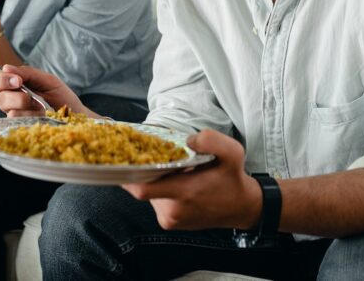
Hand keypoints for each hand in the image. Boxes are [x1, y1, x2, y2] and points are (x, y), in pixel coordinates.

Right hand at [0, 64, 89, 117]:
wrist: (77, 117)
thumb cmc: (62, 97)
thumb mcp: (48, 81)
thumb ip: (28, 74)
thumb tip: (6, 67)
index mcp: (16, 87)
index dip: (1, 79)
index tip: (18, 81)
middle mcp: (13, 102)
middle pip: (0, 98)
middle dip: (15, 97)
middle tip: (30, 96)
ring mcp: (19, 118)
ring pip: (10, 112)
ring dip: (27, 108)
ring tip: (42, 107)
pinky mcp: (24, 130)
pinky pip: (21, 123)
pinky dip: (32, 117)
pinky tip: (43, 116)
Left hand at [121, 129, 262, 230]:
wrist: (241, 208)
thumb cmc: (233, 179)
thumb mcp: (232, 152)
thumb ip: (211, 140)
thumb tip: (188, 141)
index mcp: (185, 192)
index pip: (143, 188)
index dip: (128, 173)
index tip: (122, 157)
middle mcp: (173, 210)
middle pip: (141, 187)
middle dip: (142, 170)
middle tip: (147, 153)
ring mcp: (169, 219)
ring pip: (148, 193)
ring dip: (153, 179)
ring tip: (167, 167)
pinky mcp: (169, 222)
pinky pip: (155, 201)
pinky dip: (159, 189)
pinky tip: (173, 180)